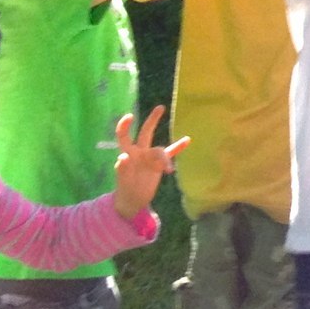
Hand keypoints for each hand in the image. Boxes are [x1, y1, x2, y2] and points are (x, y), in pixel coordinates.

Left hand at [111, 105, 188, 221]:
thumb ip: (122, 169)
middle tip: (160, 107)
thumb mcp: (122, 181)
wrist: (133, 201)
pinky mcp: (159, 165)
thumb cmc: (125, 190)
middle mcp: (140, 152)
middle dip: (152, 120)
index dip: (125, 126)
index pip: (124, 136)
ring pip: (160, 150)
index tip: (130, 116)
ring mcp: (150, 157)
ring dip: (164, 158)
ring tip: (167, 169)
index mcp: (128, 154)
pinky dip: (178, 147)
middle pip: (145, 132)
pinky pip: (170, 154)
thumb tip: (122, 157)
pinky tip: (187, 140)